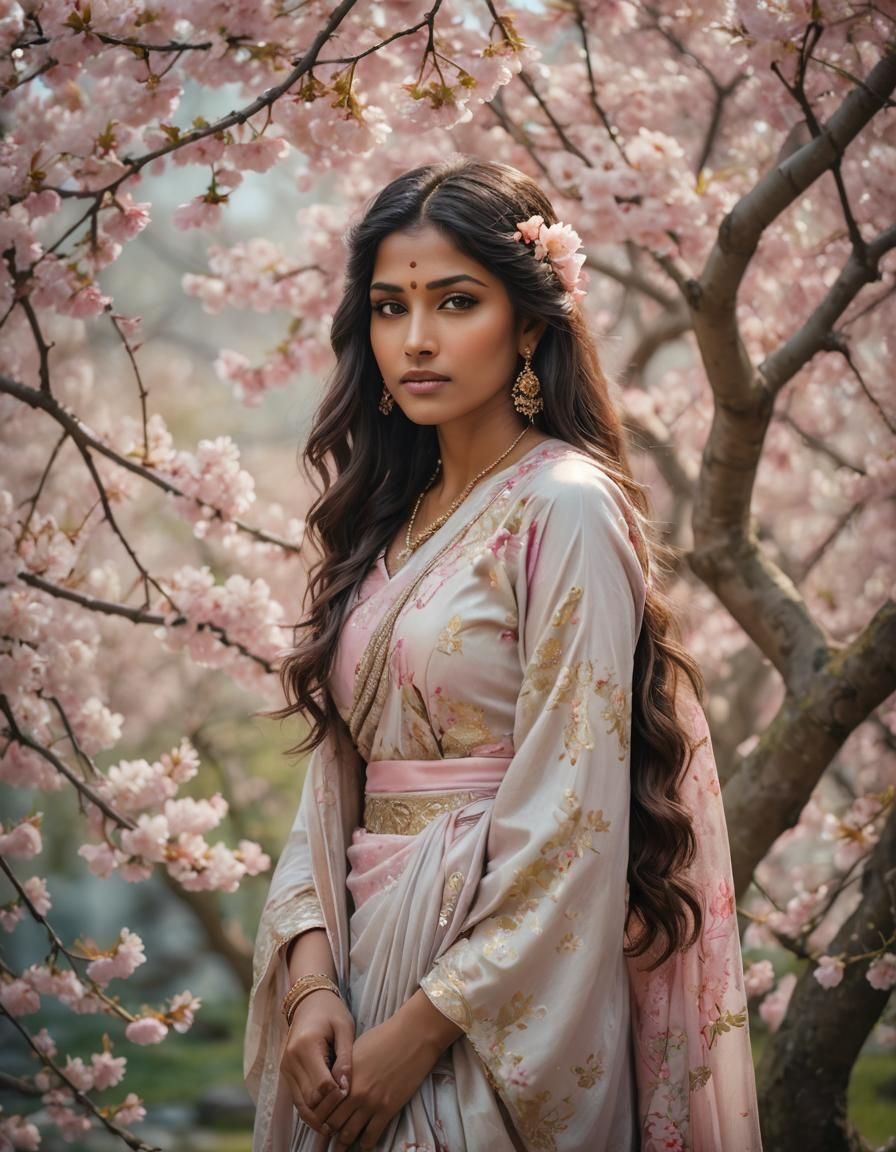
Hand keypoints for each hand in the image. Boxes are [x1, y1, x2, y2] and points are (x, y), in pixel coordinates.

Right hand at [281, 989, 354, 1133]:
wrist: (309, 1001)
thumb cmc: (331, 1012)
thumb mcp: (344, 1028)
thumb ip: (346, 1057)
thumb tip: (346, 1087)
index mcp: (306, 1046)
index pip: (321, 1085)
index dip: (337, 1096)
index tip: (352, 1094)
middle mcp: (291, 1060)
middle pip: (310, 1099)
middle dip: (329, 1110)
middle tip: (347, 1113)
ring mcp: (285, 1068)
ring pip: (301, 1105)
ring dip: (318, 1115)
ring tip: (337, 1121)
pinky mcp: (286, 1073)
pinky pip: (297, 1100)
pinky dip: (311, 1109)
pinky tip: (326, 1113)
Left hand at [325, 996, 454, 1149]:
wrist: (412, 1036)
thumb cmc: (383, 1037)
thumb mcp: (355, 1049)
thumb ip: (343, 1070)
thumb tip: (335, 1084)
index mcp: (344, 1077)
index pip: (323, 1106)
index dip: (318, 1116)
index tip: (318, 1122)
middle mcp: (354, 1093)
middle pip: (332, 1123)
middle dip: (327, 1132)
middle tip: (326, 1139)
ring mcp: (371, 1103)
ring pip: (349, 1133)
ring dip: (343, 1143)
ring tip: (339, 1149)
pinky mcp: (388, 1109)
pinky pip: (372, 1136)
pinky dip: (365, 1144)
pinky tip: (363, 1145)